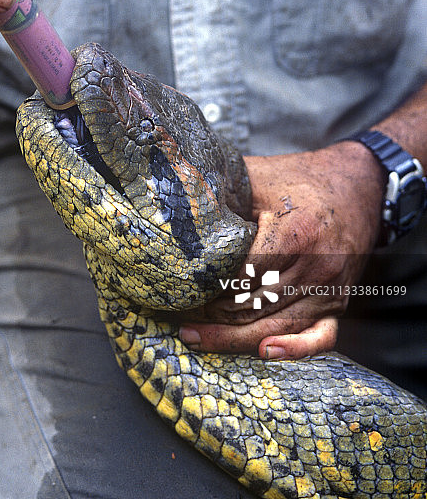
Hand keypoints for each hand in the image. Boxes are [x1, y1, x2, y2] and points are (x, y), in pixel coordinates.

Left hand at [180, 141, 384, 358]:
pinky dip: (294, 350)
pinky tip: (265, 353)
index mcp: (295, 233)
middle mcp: (316, 266)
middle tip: (178, 318)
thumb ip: (220, 196)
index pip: (240, 276)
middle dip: (211, 317)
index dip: (207, 286)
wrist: (357, 185)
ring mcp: (329, 288)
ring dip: (233, 338)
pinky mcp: (338, 302)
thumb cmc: (297, 181)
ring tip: (196, 336)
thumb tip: (173, 211)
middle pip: (253, 308)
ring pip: (275, 328)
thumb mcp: (256, 178)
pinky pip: (320, 337)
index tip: (179, 288)